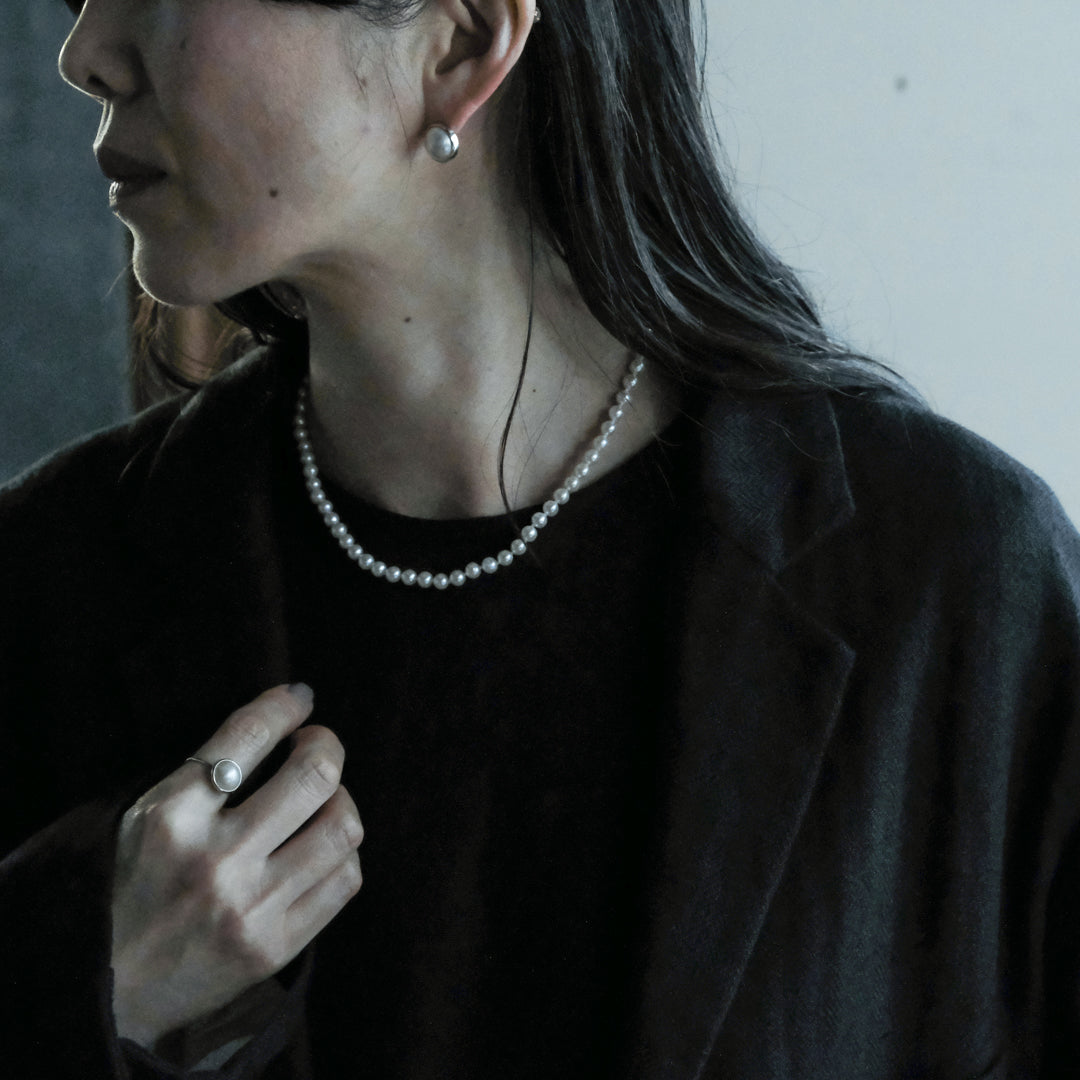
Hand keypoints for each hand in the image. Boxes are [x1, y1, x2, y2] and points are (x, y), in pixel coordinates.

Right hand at [110, 684, 362, 1048]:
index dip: (285, 705)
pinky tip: (323, 847)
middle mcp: (216, 860)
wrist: (107, 992)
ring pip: (342, 827)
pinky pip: (345, 880)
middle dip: (326, 746)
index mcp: (171, 817)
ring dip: (341, 800)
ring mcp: (250, 907)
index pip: (248, 735)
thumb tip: (280, 719)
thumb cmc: (128, 888)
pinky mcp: (275, 947)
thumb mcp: (143, 817)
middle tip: (317, 745)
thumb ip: (203, 774)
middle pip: (313, 776)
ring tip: (323, 799)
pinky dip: (343, 852)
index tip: (300, 698)